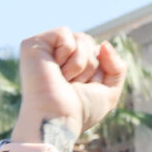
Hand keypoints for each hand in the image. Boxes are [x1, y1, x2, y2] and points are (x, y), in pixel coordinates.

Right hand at [13, 29, 124, 147]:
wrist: (59, 118)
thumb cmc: (80, 111)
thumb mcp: (109, 92)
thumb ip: (118, 67)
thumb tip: (103, 44)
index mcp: (72, 66)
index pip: (98, 52)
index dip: (99, 72)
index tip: (83, 90)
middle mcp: (58, 56)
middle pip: (90, 43)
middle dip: (90, 67)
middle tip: (72, 85)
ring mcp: (45, 50)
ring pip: (81, 38)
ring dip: (79, 64)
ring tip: (63, 79)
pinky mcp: (34, 44)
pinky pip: (64, 33)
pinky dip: (66, 53)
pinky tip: (54, 68)